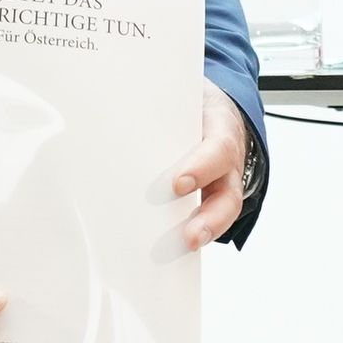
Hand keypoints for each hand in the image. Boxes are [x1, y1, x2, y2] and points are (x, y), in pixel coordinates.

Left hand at [174, 84, 250, 248]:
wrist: (214, 104)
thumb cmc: (195, 100)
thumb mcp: (185, 90)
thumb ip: (160, 101)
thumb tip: (115, 95)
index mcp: (221, 128)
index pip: (217, 149)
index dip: (201, 167)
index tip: (179, 183)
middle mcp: (226, 163)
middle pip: (227, 197)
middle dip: (209, 219)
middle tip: (189, 237)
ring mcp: (221, 184)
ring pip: (219, 215)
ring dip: (199, 235)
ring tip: (177, 252)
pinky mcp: (207, 197)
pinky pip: (201, 217)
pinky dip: (187, 235)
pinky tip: (164, 251)